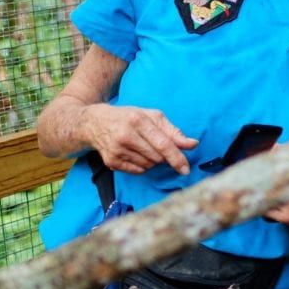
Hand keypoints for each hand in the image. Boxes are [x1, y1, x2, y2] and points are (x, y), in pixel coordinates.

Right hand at [83, 103, 198, 174]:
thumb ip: (173, 132)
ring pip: (149, 165)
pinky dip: (143, 165)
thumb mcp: (152, 117)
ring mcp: (117, 151)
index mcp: (138, 121)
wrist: (95, 123)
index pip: (163, 144)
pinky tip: (135, 153)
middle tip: (157, 145)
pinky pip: (138, 171)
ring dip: (153, 160)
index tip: (186, 169)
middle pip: (158, 157)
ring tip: (143, 146)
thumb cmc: (129, 117)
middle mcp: (126, 136)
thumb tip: (193, 144)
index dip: (177, 158)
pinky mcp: (111, 162)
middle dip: (164, 156)